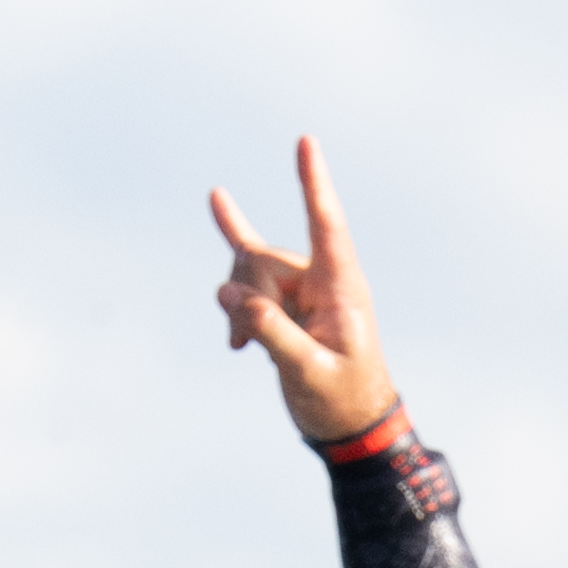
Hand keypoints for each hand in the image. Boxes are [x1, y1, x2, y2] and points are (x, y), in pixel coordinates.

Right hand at [206, 135, 400, 449]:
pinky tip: (218, 200)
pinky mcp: (281, 299)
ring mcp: (299, 286)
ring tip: (242, 345)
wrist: (349, 425)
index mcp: (342, 287)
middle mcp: (321, 277)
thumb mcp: (308, 372)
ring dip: (236, 304)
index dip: (314, 185)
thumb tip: (226, 292)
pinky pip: (251, 261)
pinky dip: (234, 240)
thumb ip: (271, 331)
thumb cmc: (341, 400)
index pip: (326, 225)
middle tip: (249, 342)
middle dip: (247, 296)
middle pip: (265, 259)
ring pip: (249, 269)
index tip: (305, 143)